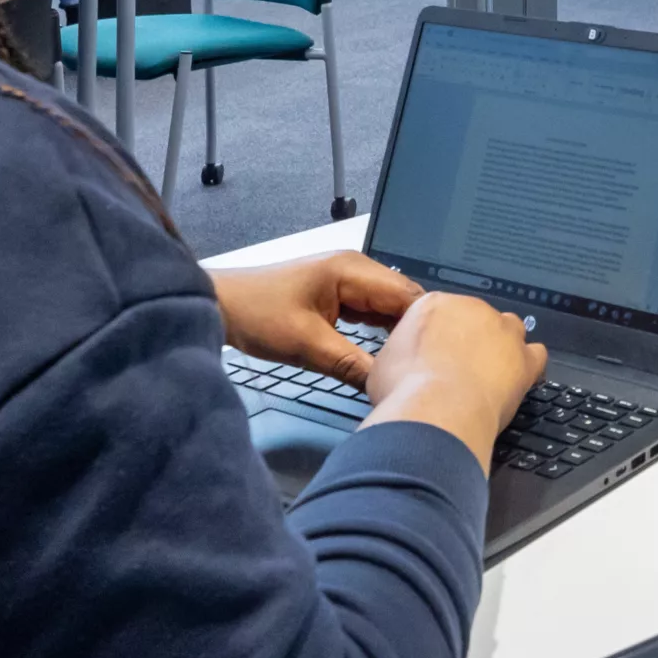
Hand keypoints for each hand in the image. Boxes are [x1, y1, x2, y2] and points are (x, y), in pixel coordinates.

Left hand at [213, 253, 422, 389]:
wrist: (218, 305)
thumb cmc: (258, 316)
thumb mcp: (307, 345)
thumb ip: (352, 364)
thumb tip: (388, 387)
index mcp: (352, 270)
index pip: (407, 295)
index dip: (427, 325)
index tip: (440, 357)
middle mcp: (356, 269)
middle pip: (402, 300)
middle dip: (416, 331)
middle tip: (431, 367)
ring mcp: (347, 281)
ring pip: (387, 308)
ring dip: (399, 334)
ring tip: (416, 364)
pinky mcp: (337, 296)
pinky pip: (370, 313)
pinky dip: (380, 333)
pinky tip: (390, 356)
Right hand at [364, 293, 548, 472]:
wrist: (435, 409)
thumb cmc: (405, 388)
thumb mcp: (384, 363)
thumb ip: (400, 353)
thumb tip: (400, 362)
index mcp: (434, 304)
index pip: (444, 311)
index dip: (442, 334)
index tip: (438, 352)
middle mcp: (471, 309)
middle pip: (478, 318)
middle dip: (473, 339)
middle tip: (460, 369)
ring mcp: (502, 331)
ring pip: (510, 329)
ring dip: (503, 347)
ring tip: (491, 374)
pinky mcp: (524, 358)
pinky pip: (537, 354)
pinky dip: (530, 366)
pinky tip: (520, 380)